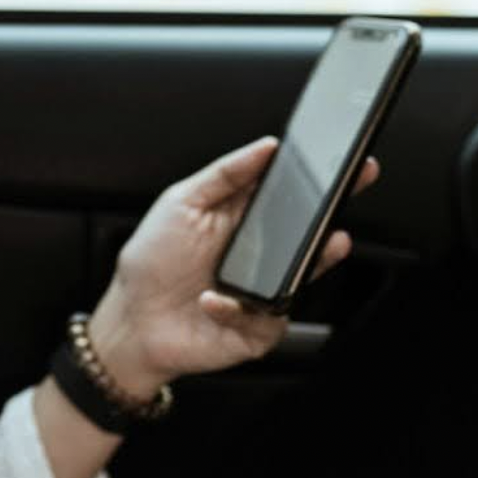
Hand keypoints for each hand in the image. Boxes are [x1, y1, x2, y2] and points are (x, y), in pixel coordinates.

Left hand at [84, 138, 377, 397]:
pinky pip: (268, 317)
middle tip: (344, 196)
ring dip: (315, 260)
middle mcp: (261, 256)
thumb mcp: (180, 203)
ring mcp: (265, 293)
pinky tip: (211, 301)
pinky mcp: (259, 330)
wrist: (132, 322)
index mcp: (244, 221)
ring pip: (303, 276)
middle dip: (332, 214)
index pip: (290, 196)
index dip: (319, 181)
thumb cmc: (152, 263)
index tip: (342, 162)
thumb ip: (223, 174)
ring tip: (323, 244)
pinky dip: (237, 309)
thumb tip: (266, 147)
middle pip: (308, 234)